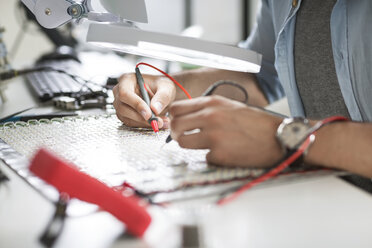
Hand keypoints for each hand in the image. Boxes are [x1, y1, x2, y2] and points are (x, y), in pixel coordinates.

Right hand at [113, 73, 176, 127]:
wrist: (163, 94)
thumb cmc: (162, 86)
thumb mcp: (166, 88)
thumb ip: (162, 97)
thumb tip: (155, 109)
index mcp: (127, 80)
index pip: (125, 93)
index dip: (136, 105)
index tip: (149, 114)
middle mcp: (120, 92)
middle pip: (123, 108)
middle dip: (141, 117)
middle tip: (158, 121)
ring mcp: (121, 104)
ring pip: (127, 118)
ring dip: (145, 123)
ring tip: (162, 122)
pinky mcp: (125, 115)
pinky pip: (131, 123)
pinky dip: (145, 125)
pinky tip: (157, 123)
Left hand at [169, 96, 284, 167]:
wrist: (279, 136)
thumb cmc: (256, 122)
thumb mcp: (229, 106)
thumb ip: (207, 109)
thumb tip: (185, 117)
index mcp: (212, 103)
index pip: (176, 108)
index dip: (174, 118)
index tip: (180, 124)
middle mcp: (210, 117)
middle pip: (175, 126)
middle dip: (177, 134)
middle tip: (185, 138)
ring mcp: (214, 136)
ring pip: (183, 142)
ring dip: (190, 146)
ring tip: (205, 146)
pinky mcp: (220, 154)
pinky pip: (204, 157)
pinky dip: (212, 157)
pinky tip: (225, 153)